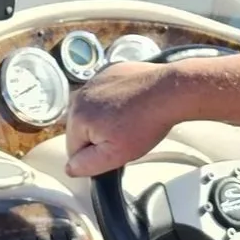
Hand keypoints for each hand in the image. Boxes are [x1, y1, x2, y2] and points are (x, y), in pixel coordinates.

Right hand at [65, 60, 183, 177]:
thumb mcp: (114, 156)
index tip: (115, 149)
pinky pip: (106, 93)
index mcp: (77, 116)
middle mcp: (81, 94)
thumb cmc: (145, 123)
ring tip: (131, 119)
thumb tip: (69, 168)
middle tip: (126, 135)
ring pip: (94, 110)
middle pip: (83, 128)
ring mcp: (96, 79)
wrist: (170, 92)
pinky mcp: (110, 71)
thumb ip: (86, 165)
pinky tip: (133, 103)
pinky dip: (116, 99)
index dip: (95, 156)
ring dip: (108, 117)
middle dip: (100, 135)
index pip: (74, 149)